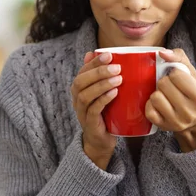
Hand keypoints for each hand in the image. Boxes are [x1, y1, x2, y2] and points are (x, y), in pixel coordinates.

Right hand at [71, 52, 120, 169]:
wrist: (101, 141)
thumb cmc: (104, 113)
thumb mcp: (104, 93)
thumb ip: (102, 77)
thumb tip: (100, 56)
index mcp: (79, 89)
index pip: (82, 71)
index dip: (94, 62)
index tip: (109, 54)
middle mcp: (76, 99)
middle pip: (81, 82)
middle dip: (98, 72)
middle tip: (117, 67)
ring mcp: (81, 112)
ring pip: (85, 95)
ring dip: (102, 85)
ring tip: (118, 79)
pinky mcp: (90, 124)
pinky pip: (93, 110)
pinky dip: (103, 100)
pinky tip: (114, 93)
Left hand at [145, 49, 195, 151]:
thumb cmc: (193, 92)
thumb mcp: (192, 73)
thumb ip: (179, 57)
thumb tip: (162, 53)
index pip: (176, 75)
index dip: (173, 72)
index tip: (177, 77)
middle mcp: (189, 112)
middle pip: (163, 84)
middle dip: (164, 81)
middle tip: (170, 86)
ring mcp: (176, 122)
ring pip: (155, 97)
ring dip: (157, 92)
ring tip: (164, 94)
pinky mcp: (163, 126)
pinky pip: (148, 110)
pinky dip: (151, 104)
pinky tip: (159, 104)